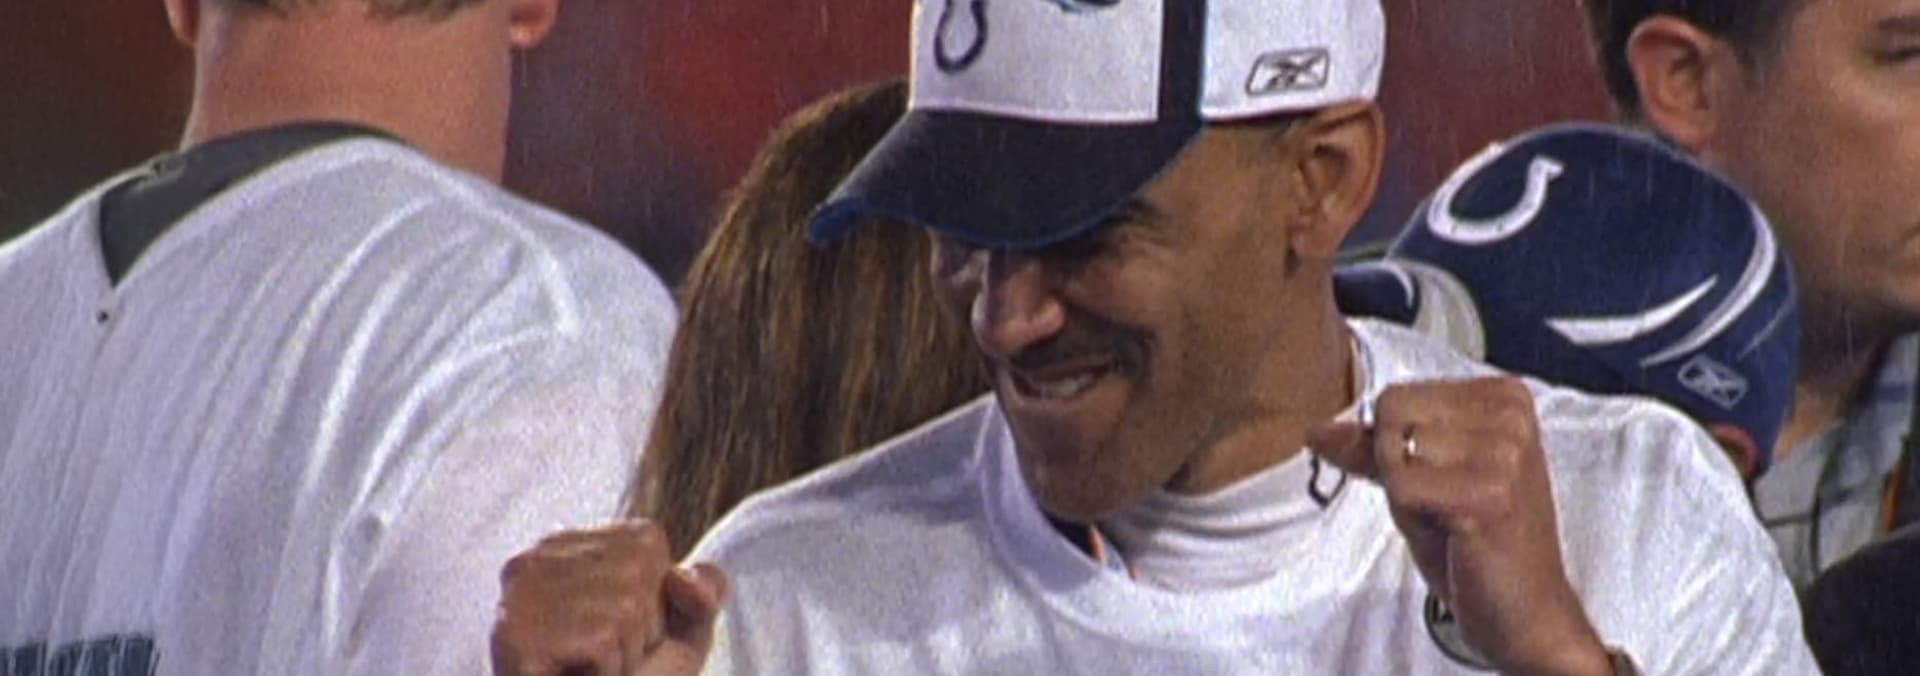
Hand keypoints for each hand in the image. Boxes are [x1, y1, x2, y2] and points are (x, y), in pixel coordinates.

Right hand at [491, 520, 728, 675]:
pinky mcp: (514, 638)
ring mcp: (519, 597)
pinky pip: (602, 641)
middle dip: (638, 631)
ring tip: (588, 672)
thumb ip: (704, 592)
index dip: (654, 601)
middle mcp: (533, 559)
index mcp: (568, 545)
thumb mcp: (682, 633)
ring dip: (622, 657)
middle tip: (600, 659)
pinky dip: (607, 672)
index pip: (646, 543)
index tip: (618, 631)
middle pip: (637, 576)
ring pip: (622, 610)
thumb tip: (679, 578)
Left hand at [1307, 378, 1610, 675]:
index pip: (1396, 396)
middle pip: (1390, 416)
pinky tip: (1457, 535)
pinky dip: (1412, 518)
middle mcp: (1510, 414)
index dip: (1393, 446)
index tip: (1441, 479)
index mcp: (1504, 397)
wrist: (1526, 610)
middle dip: (1397, 468)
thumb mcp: (1421, 481)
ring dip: (1406, 496)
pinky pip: (1401, 489)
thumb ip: (1373, 448)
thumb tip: (1318, 430)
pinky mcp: (1488, 494)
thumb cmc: (1479, 545)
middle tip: (1445, 504)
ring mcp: (1503, 452)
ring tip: (1452, 519)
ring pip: (1391, 452)